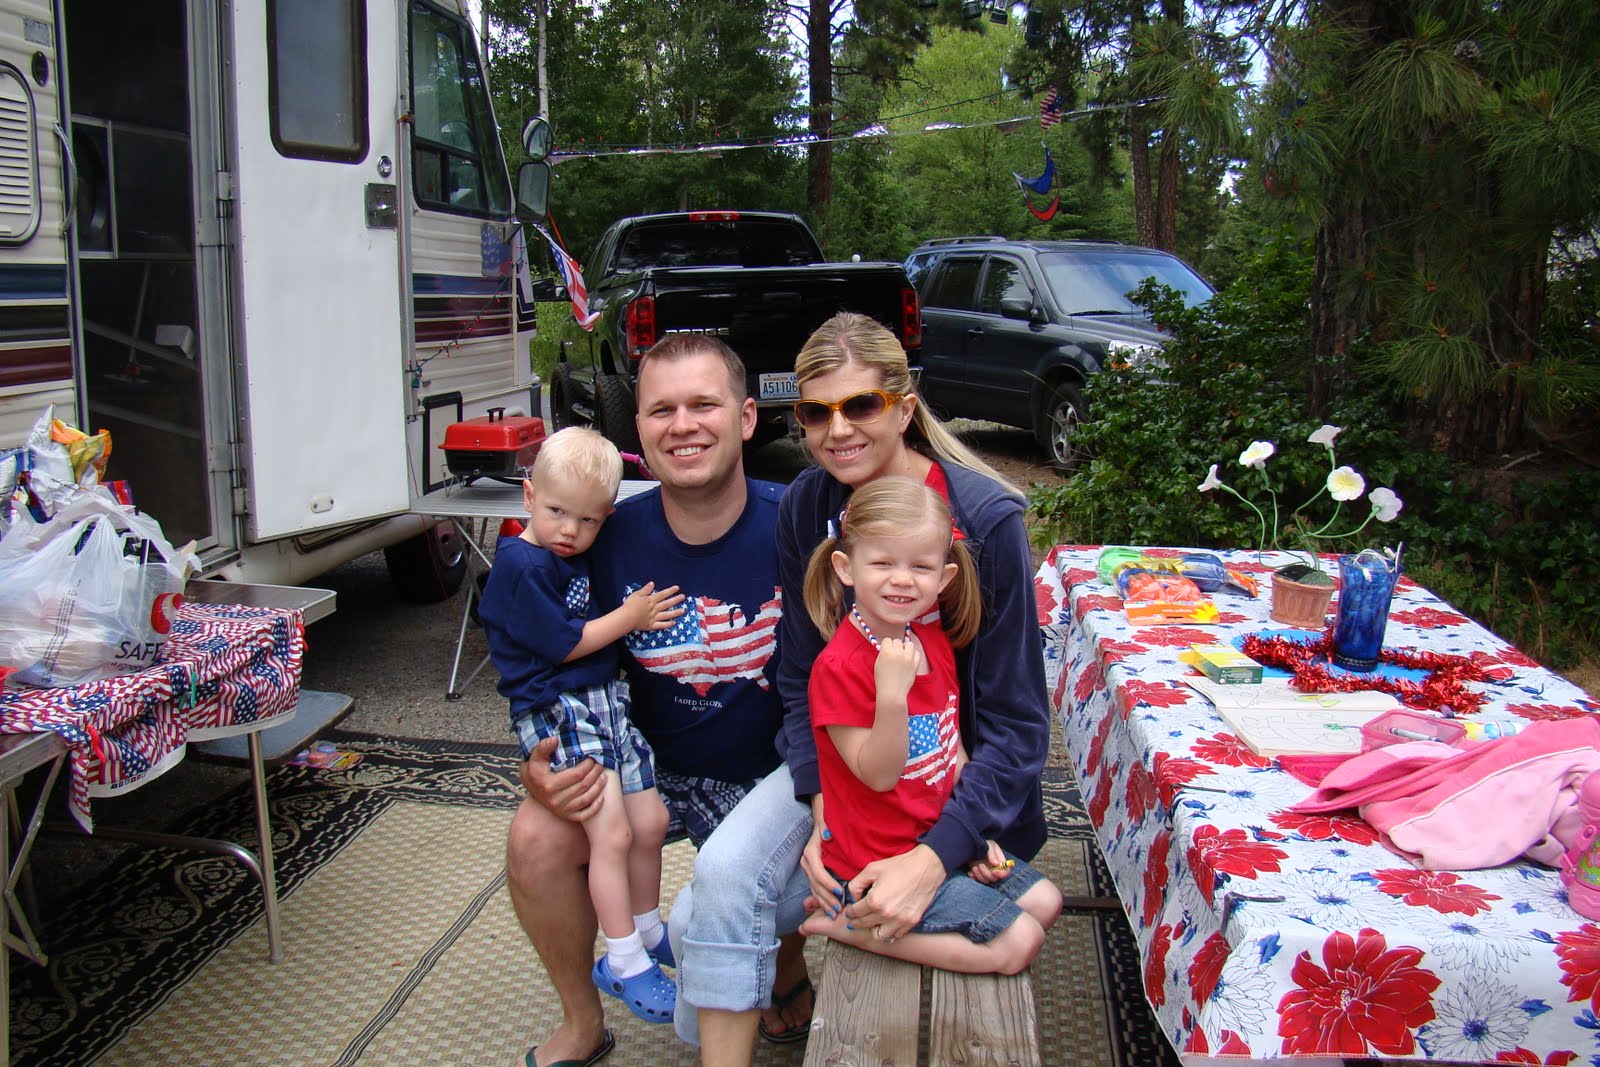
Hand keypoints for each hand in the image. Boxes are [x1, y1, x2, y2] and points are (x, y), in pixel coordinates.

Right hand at [519, 736, 605, 821]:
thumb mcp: (535, 757)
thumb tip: (555, 739)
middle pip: (583, 786)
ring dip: (598, 787)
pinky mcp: (565, 816)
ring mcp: (560, 810)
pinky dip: (595, 807)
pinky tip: (602, 797)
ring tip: (604, 776)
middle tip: (601, 764)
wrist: (530, 787)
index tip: (593, 757)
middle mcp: (554, 800)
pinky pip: (583, 815)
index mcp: (548, 785)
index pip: (576, 774)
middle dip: (595, 773)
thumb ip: (543, 747)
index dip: (588, 765)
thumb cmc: (535, 769)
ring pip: (586, 799)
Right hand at [622, 581, 684, 630]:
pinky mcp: (651, 625)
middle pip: (667, 603)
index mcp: (651, 600)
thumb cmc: (629, 605)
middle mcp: (654, 608)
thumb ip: (645, 590)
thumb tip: (652, 583)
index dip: (670, 591)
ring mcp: (654, 617)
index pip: (662, 594)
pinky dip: (668, 624)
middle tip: (683, 597)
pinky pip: (661, 625)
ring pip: (667, 614)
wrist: (626, 618)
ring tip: (683, 610)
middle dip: (676, 600)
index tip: (677, 588)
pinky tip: (674, 623)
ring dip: (675, 612)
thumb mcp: (636, 595)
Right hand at [800, 797, 842, 917]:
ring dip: (824, 902)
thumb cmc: (829, 826)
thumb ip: (827, 831)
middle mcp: (807, 863)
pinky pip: (816, 889)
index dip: (829, 883)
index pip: (819, 872)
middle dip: (827, 898)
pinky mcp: (812, 874)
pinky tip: (829, 909)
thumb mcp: (828, 826)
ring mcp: (808, 869)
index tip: (841, 891)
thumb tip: (827, 835)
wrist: (822, 823)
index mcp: (810, 853)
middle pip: (816, 884)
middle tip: (839, 908)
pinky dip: (823, 900)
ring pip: (815, 889)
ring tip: (835, 913)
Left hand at [843, 844, 944, 942]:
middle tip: (854, 919)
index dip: (850, 911)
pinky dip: (890, 931)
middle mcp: (886, 914)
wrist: (926, 868)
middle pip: (864, 925)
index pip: (855, 913)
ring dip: (873, 930)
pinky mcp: (911, 922)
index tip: (850, 911)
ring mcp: (900, 921)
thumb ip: (856, 884)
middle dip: (856, 922)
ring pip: (879, 936)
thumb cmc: (899, 866)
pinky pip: (896, 935)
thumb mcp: (871, 869)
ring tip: (872, 922)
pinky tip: (887, 922)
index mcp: (874, 901)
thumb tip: (854, 897)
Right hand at [872, 636, 919, 702]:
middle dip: (895, 647)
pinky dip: (913, 655)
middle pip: (898, 641)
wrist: (892, 693)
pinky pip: (917, 653)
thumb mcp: (877, 664)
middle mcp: (897, 652)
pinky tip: (909, 660)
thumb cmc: (882, 680)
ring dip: (906, 648)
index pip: (888, 640)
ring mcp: (908, 658)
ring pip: (909, 644)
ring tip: (903, 655)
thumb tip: (888, 648)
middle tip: (895, 655)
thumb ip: (882, 654)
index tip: (887, 651)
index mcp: (886, 652)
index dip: (887, 645)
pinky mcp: (915, 664)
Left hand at [966, 840, 1011, 884]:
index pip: (1005, 872)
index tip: (993, 871)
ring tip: (974, 867)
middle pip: (994, 878)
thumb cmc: (985, 844)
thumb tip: (996, 864)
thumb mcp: (990, 845)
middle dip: (986, 873)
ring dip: (979, 875)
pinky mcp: (978, 875)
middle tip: (980, 865)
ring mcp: (986, 873)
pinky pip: (977, 881)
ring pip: (985, 881)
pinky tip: (970, 872)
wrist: (973, 846)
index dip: (1001, 874)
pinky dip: (973, 877)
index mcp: (1000, 863)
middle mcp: (994, 870)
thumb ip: (993, 853)